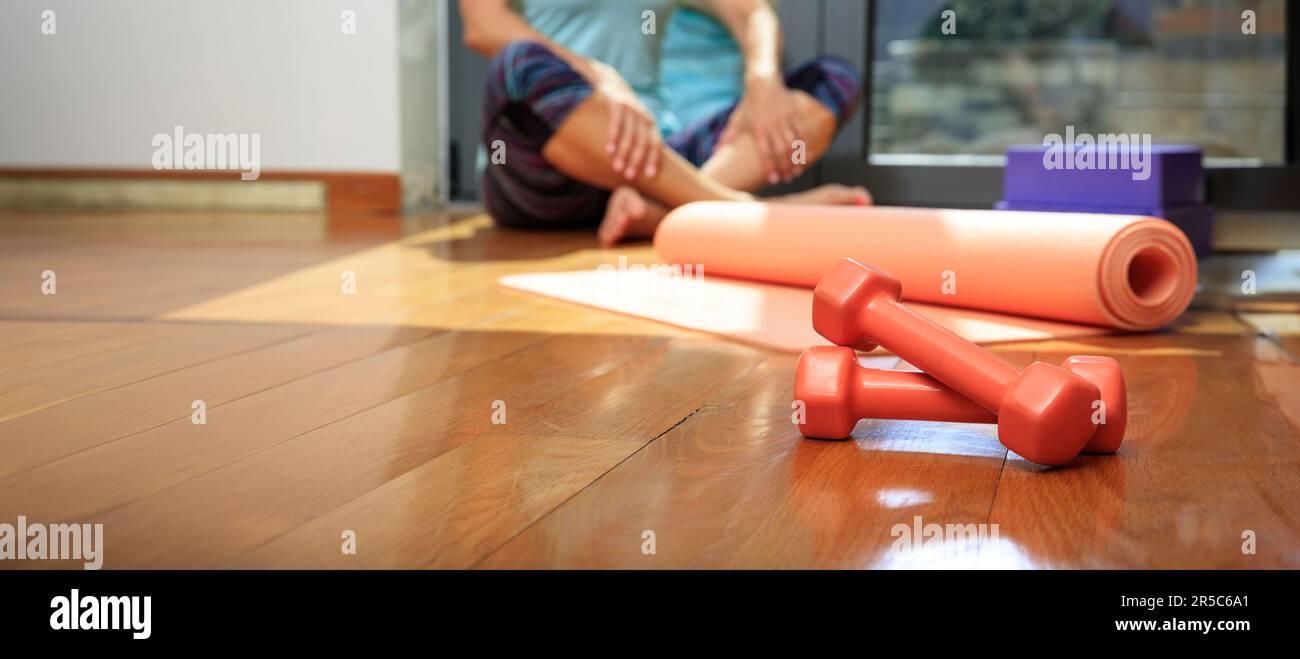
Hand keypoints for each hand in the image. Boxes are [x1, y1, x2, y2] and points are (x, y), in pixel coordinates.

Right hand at [591, 61, 660, 179]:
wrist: (612, 85)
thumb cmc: (626, 113)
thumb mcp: (637, 124)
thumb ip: (642, 139)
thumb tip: (644, 165)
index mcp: (650, 124)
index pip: (655, 144)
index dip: (653, 160)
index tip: (649, 176)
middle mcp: (643, 116)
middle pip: (642, 142)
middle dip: (637, 161)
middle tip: (629, 176)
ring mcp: (631, 110)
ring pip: (629, 136)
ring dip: (624, 153)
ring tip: (617, 168)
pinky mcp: (617, 104)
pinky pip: (616, 124)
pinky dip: (613, 138)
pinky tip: (608, 151)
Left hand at [720, 73, 803, 183]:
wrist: (762, 82)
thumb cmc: (748, 104)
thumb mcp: (738, 119)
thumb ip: (729, 135)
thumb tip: (716, 149)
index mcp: (758, 129)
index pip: (765, 153)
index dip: (770, 167)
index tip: (774, 180)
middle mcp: (772, 125)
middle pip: (780, 151)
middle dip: (785, 167)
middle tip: (787, 180)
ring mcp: (784, 119)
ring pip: (793, 143)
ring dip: (796, 159)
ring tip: (796, 173)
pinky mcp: (794, 113)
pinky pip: (802, 132)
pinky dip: (806, 145)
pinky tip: (807, 157)